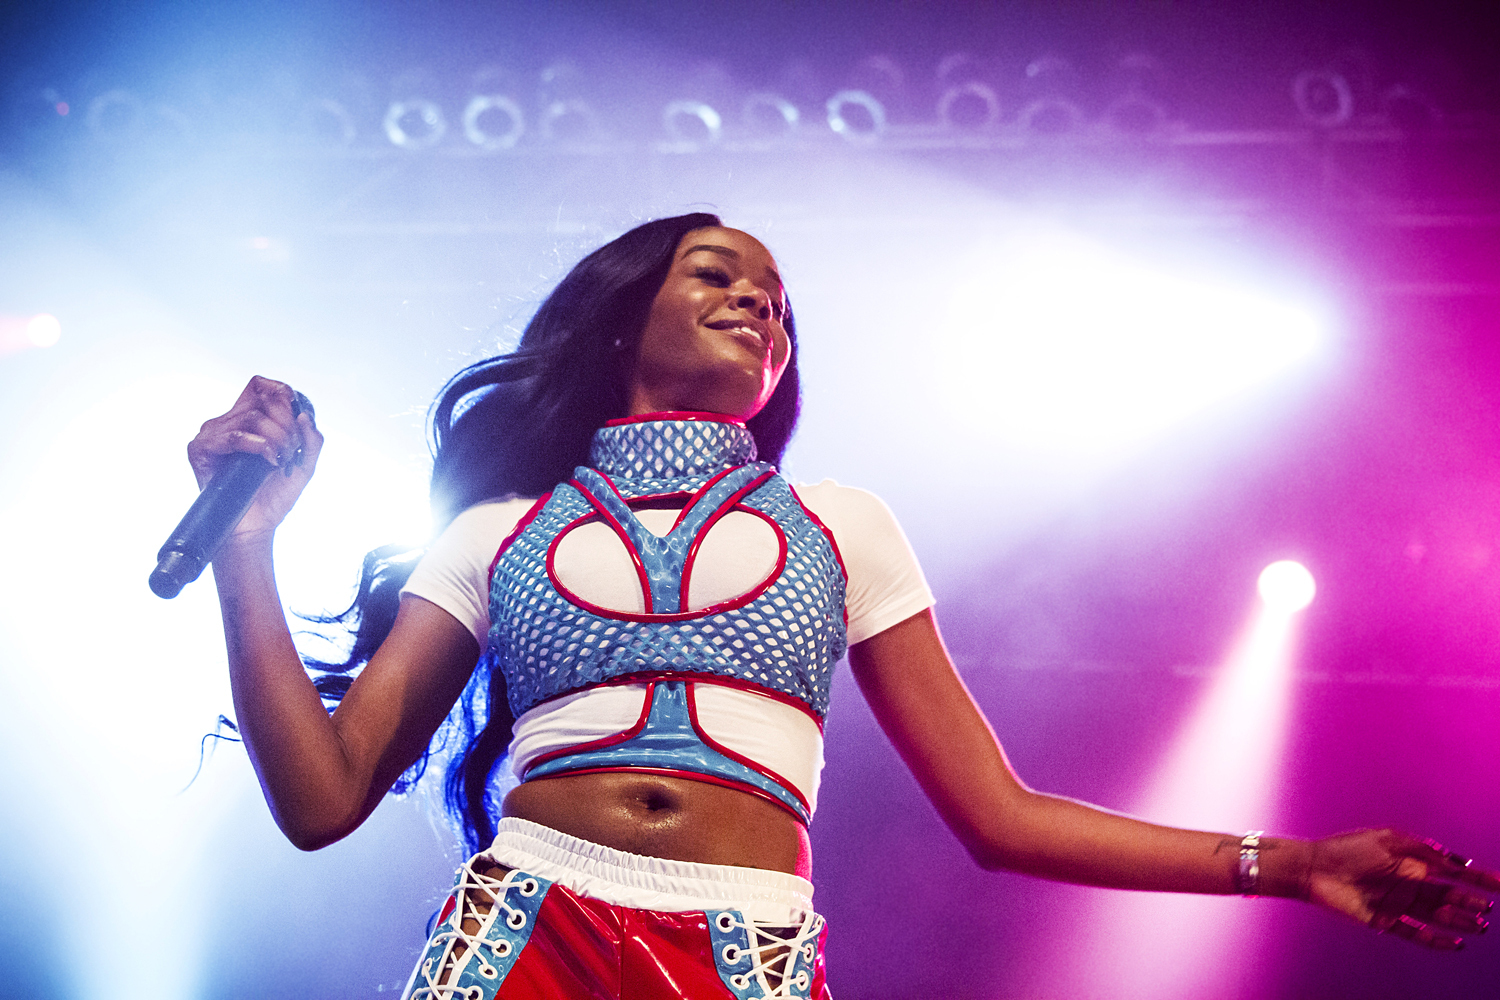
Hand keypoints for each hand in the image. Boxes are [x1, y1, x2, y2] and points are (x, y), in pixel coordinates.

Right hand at [186, 376, 323, 537]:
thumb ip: (311, 440)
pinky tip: (269, 461)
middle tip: (291, 449)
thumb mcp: (304, 464)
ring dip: (277, 438)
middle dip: (286, 424)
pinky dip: (259, 447)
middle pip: (261, 401)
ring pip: (251, 417)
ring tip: (281, 458)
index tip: (295, 417)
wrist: (256, 526)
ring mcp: (211, 435)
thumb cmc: (274, 496)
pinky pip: (234, 437)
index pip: (260, 387)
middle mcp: (226, 423)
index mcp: (246, 420)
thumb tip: (304, 416)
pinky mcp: (200, 450)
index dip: (281, 395)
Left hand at [1305, 828, 1497, 949]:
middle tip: (1488, 908)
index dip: (1478, 878)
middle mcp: (1407, 882)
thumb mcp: (1388, 841)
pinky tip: (1456, 944)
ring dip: (1459, 921)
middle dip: (1470, 902)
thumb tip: (1456, 861)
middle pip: (1448, 896)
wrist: (1314, 868)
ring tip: (1480, 925)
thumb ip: (1423, 850)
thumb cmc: (1347, 849)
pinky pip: (1416, 933)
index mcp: (1410, 860)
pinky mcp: (1384, 920)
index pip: (1451, 871)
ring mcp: (1397, 902)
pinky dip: (1436, 940)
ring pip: (1437, 915)